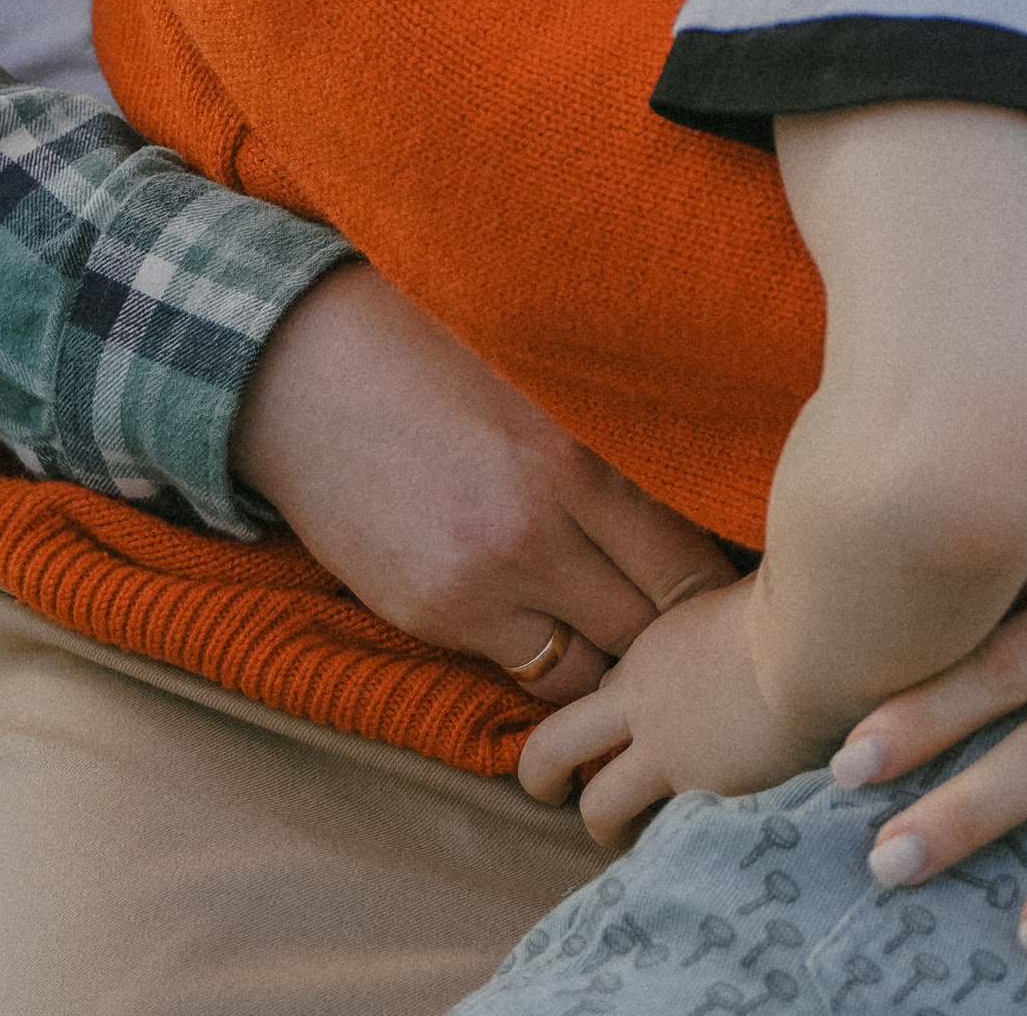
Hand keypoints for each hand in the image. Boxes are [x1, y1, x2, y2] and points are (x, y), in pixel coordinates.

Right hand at [229, 259, 734, 704]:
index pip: (693, 559)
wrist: (301, 372)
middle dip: (677, 630)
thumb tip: (708, 444)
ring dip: (617, 657)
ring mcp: (487, 581)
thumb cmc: (430, 350)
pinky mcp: (438, 614)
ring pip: (598, 669)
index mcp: (582, 452)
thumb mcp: (540, 368)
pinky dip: (553, 663)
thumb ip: (614, 421)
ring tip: (623, 630)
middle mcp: (543, 526)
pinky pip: (530, 675)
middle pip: (657, 624)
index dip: (718, 582)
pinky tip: (557, 629)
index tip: (725, 581)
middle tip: (688, 624)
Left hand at [518, 575, 818, 843]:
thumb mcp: (747, 600)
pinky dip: (676, 848)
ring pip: (600, 808)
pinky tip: (700, 854)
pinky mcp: (701, 798)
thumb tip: (762, 614)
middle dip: (545, 773)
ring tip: (629, 844)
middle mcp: (645, 702)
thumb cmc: (800, 601)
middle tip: (552, 795)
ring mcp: (668, 755)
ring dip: (607, 827)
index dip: (615, 715)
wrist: (821, 639)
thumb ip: (735, 624)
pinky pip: (668, 837)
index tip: (637, 734)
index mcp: (657, 649)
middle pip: (557, 744)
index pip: (610, 691)